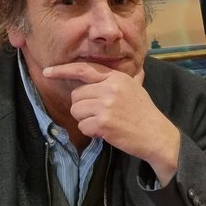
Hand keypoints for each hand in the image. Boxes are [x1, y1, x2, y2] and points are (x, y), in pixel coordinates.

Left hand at [44, 62, 180, 183]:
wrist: (158, 136)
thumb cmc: (145, 114)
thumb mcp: (135, 89)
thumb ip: (118, 81)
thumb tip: (112, 71)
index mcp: (116, 78)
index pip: (83, 69)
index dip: (62, 70)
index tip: (47, 72)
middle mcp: (110, 88)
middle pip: (76, 94)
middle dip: (83, 107)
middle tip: (100, 115)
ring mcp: (106, 105)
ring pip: (76, 110)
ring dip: (86, 120)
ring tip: (104, 123)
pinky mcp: (103, 122)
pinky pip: (82, 126)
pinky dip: (91, 133)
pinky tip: (106, 133)